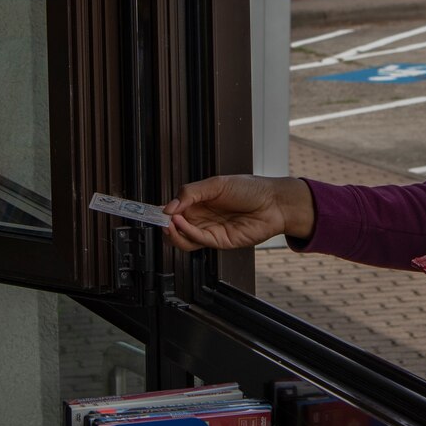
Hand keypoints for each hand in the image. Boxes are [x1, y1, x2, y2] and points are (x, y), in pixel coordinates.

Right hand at [163, 175, 314, 250]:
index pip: (173, 210)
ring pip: (182, 239)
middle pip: (174, 229)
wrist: (274, 203)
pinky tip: (182, 223)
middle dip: (164, 225)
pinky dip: (186, 233)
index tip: (150, 211)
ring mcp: (210, 231)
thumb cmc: (250, 189)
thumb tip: (169, 206)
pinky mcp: (219, 242)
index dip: (161, 212)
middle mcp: (202, 218)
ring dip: (172, 232)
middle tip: (160, 219)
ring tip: (169, 222)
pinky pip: (197, 241)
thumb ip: (190, 193)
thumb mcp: (216, 184)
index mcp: (198, 202)